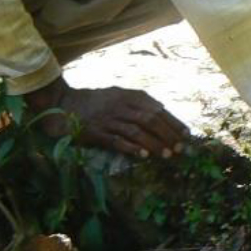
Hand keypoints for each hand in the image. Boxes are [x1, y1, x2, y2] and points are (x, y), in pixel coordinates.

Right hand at [30, 80, 189, 158]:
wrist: (64, 104)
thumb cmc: (95, 101)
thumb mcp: (118, 94)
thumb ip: (139, 101)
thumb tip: (161, 108)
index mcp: (128, 95)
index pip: (157, 108)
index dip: (173, 121)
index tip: (186, 134)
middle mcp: (120, 106)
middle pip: (150, 119)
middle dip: (167, 134)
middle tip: (180, 148)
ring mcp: (108, 119)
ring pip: (136, 131)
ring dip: (153, 143)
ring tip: (167, 154)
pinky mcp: (96, 133)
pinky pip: (117, 141)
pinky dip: (131, 148)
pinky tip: (143, 156)